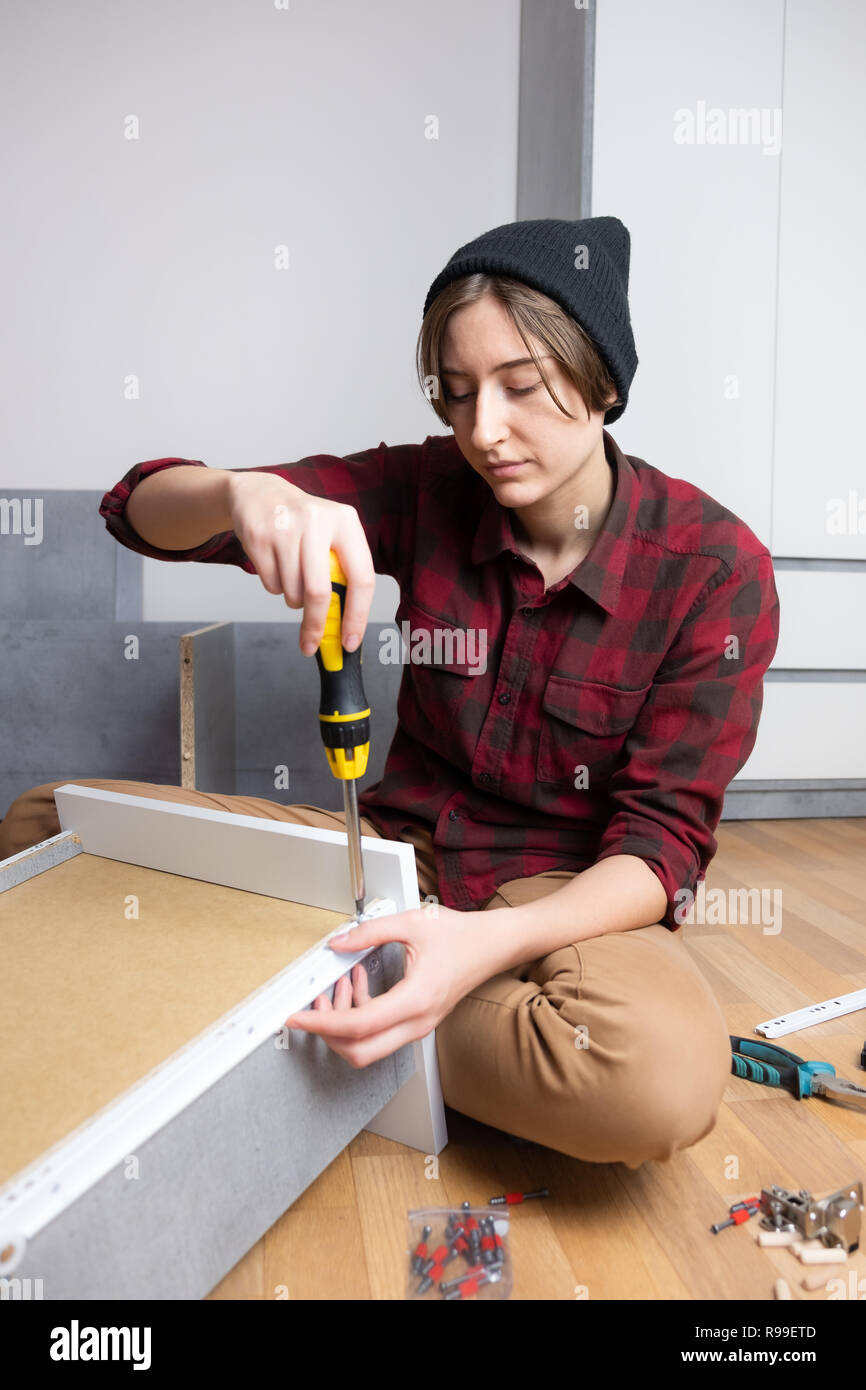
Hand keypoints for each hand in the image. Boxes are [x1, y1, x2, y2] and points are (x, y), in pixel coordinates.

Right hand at [226, 470, 374, 653]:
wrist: (260, 493)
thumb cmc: (305, 524)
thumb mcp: (332, 535)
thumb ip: (343, 572)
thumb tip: (344, 627)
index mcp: (346, 522)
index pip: (361, 578)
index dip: (357, 616)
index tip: (349, 642)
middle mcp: (317, 521)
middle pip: (319, 592)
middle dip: (315, 625)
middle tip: (311, 644)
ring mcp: (285, 528)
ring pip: (292, 592)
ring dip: (293, 600)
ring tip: (292, 576)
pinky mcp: (259, 536)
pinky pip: (271, 584)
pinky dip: (276, 587)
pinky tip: (276, 564)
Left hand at [283, 903, 493, 1067]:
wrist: (492, 946)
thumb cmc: (462, 936)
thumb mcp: (412, 923)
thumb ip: (370, 932)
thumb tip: (338, 942)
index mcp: (415, 1000)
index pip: (358, 1025)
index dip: (322, 1022)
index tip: (298, 1017)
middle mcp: (417, 1022)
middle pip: (360, 1052)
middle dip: (328, 1033)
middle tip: (312, 1007)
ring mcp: (419, 1027)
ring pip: (369, 1047)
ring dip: (345, 1022)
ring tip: (340, 983)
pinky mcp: (418, 1023)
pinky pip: (380, 1033)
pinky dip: (360, 1015)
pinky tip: (359, 983)